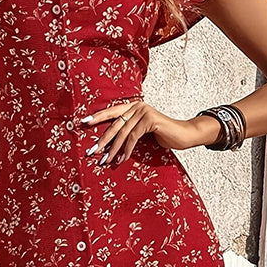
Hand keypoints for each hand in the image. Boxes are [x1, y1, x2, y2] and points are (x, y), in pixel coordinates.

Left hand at [80, 100, 205, 164]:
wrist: (182, 135)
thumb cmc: (161, 135)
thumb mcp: (141, 132)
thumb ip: (128, 131)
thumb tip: (108, 143)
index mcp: (133, 106)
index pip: (111, 112)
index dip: (97, 117)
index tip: (83, 123)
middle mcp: (137, 106)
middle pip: (114, 124)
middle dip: (102, 140)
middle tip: (91, 152)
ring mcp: (144, 111)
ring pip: (123, 133)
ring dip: (112, 149)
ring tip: (105, 161)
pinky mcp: (150, 120)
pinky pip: (133, 137)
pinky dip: (127, 150)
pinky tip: (122, 159)